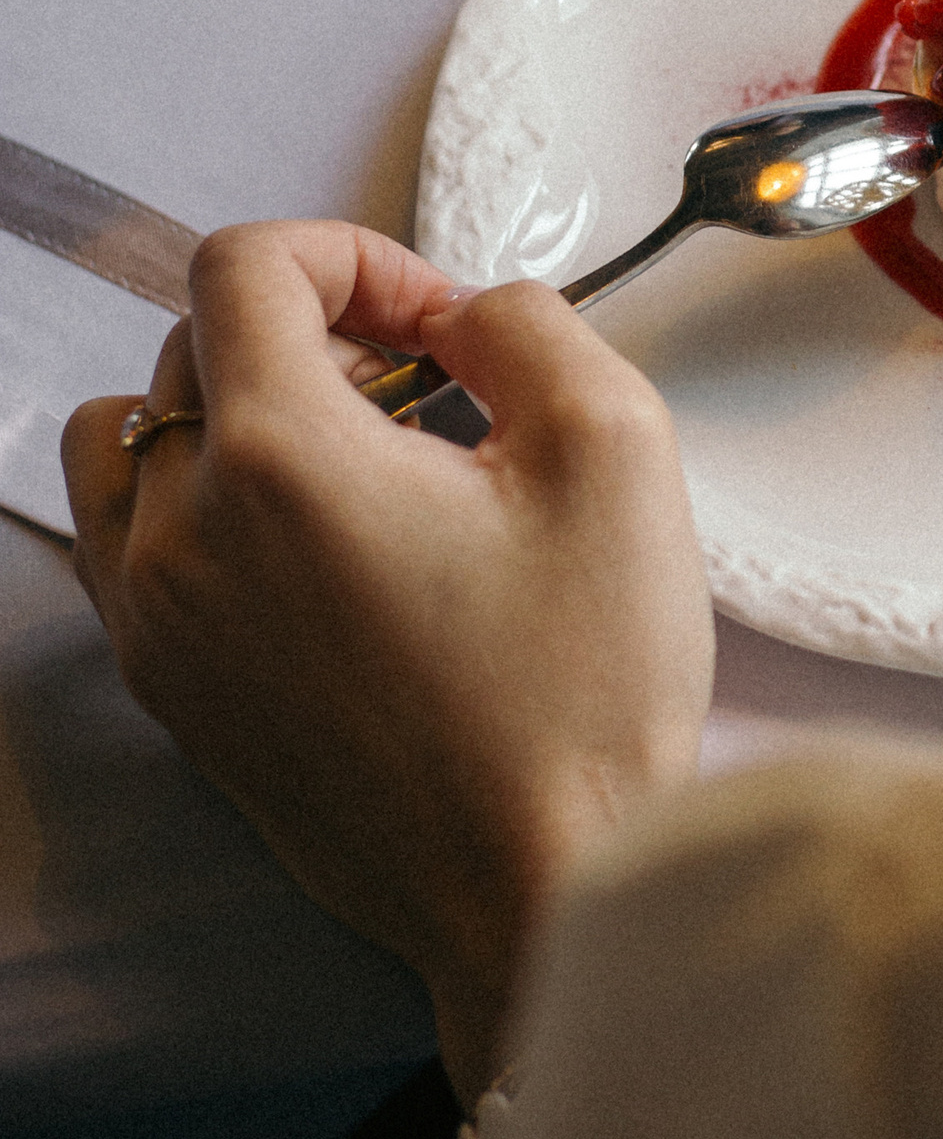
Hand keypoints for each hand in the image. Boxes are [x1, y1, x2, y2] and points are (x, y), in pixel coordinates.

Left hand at [64, 222, 712, 1098]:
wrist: (536, 884)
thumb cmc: (580, 690)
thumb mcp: (614, 446)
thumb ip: (528, 324)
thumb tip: (465, 315)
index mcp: (280, 457)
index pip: (242, 266)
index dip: (353, 254)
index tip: (436, 320)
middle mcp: (184, 536)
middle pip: (191, 346)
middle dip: (314, 333)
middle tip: (431, 391)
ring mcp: (161, 625)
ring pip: (135, 442)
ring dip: (235, 415)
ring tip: (356, 464)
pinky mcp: (174, 695)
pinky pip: (132, 546)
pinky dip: (205, 508)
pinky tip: (322, 549)